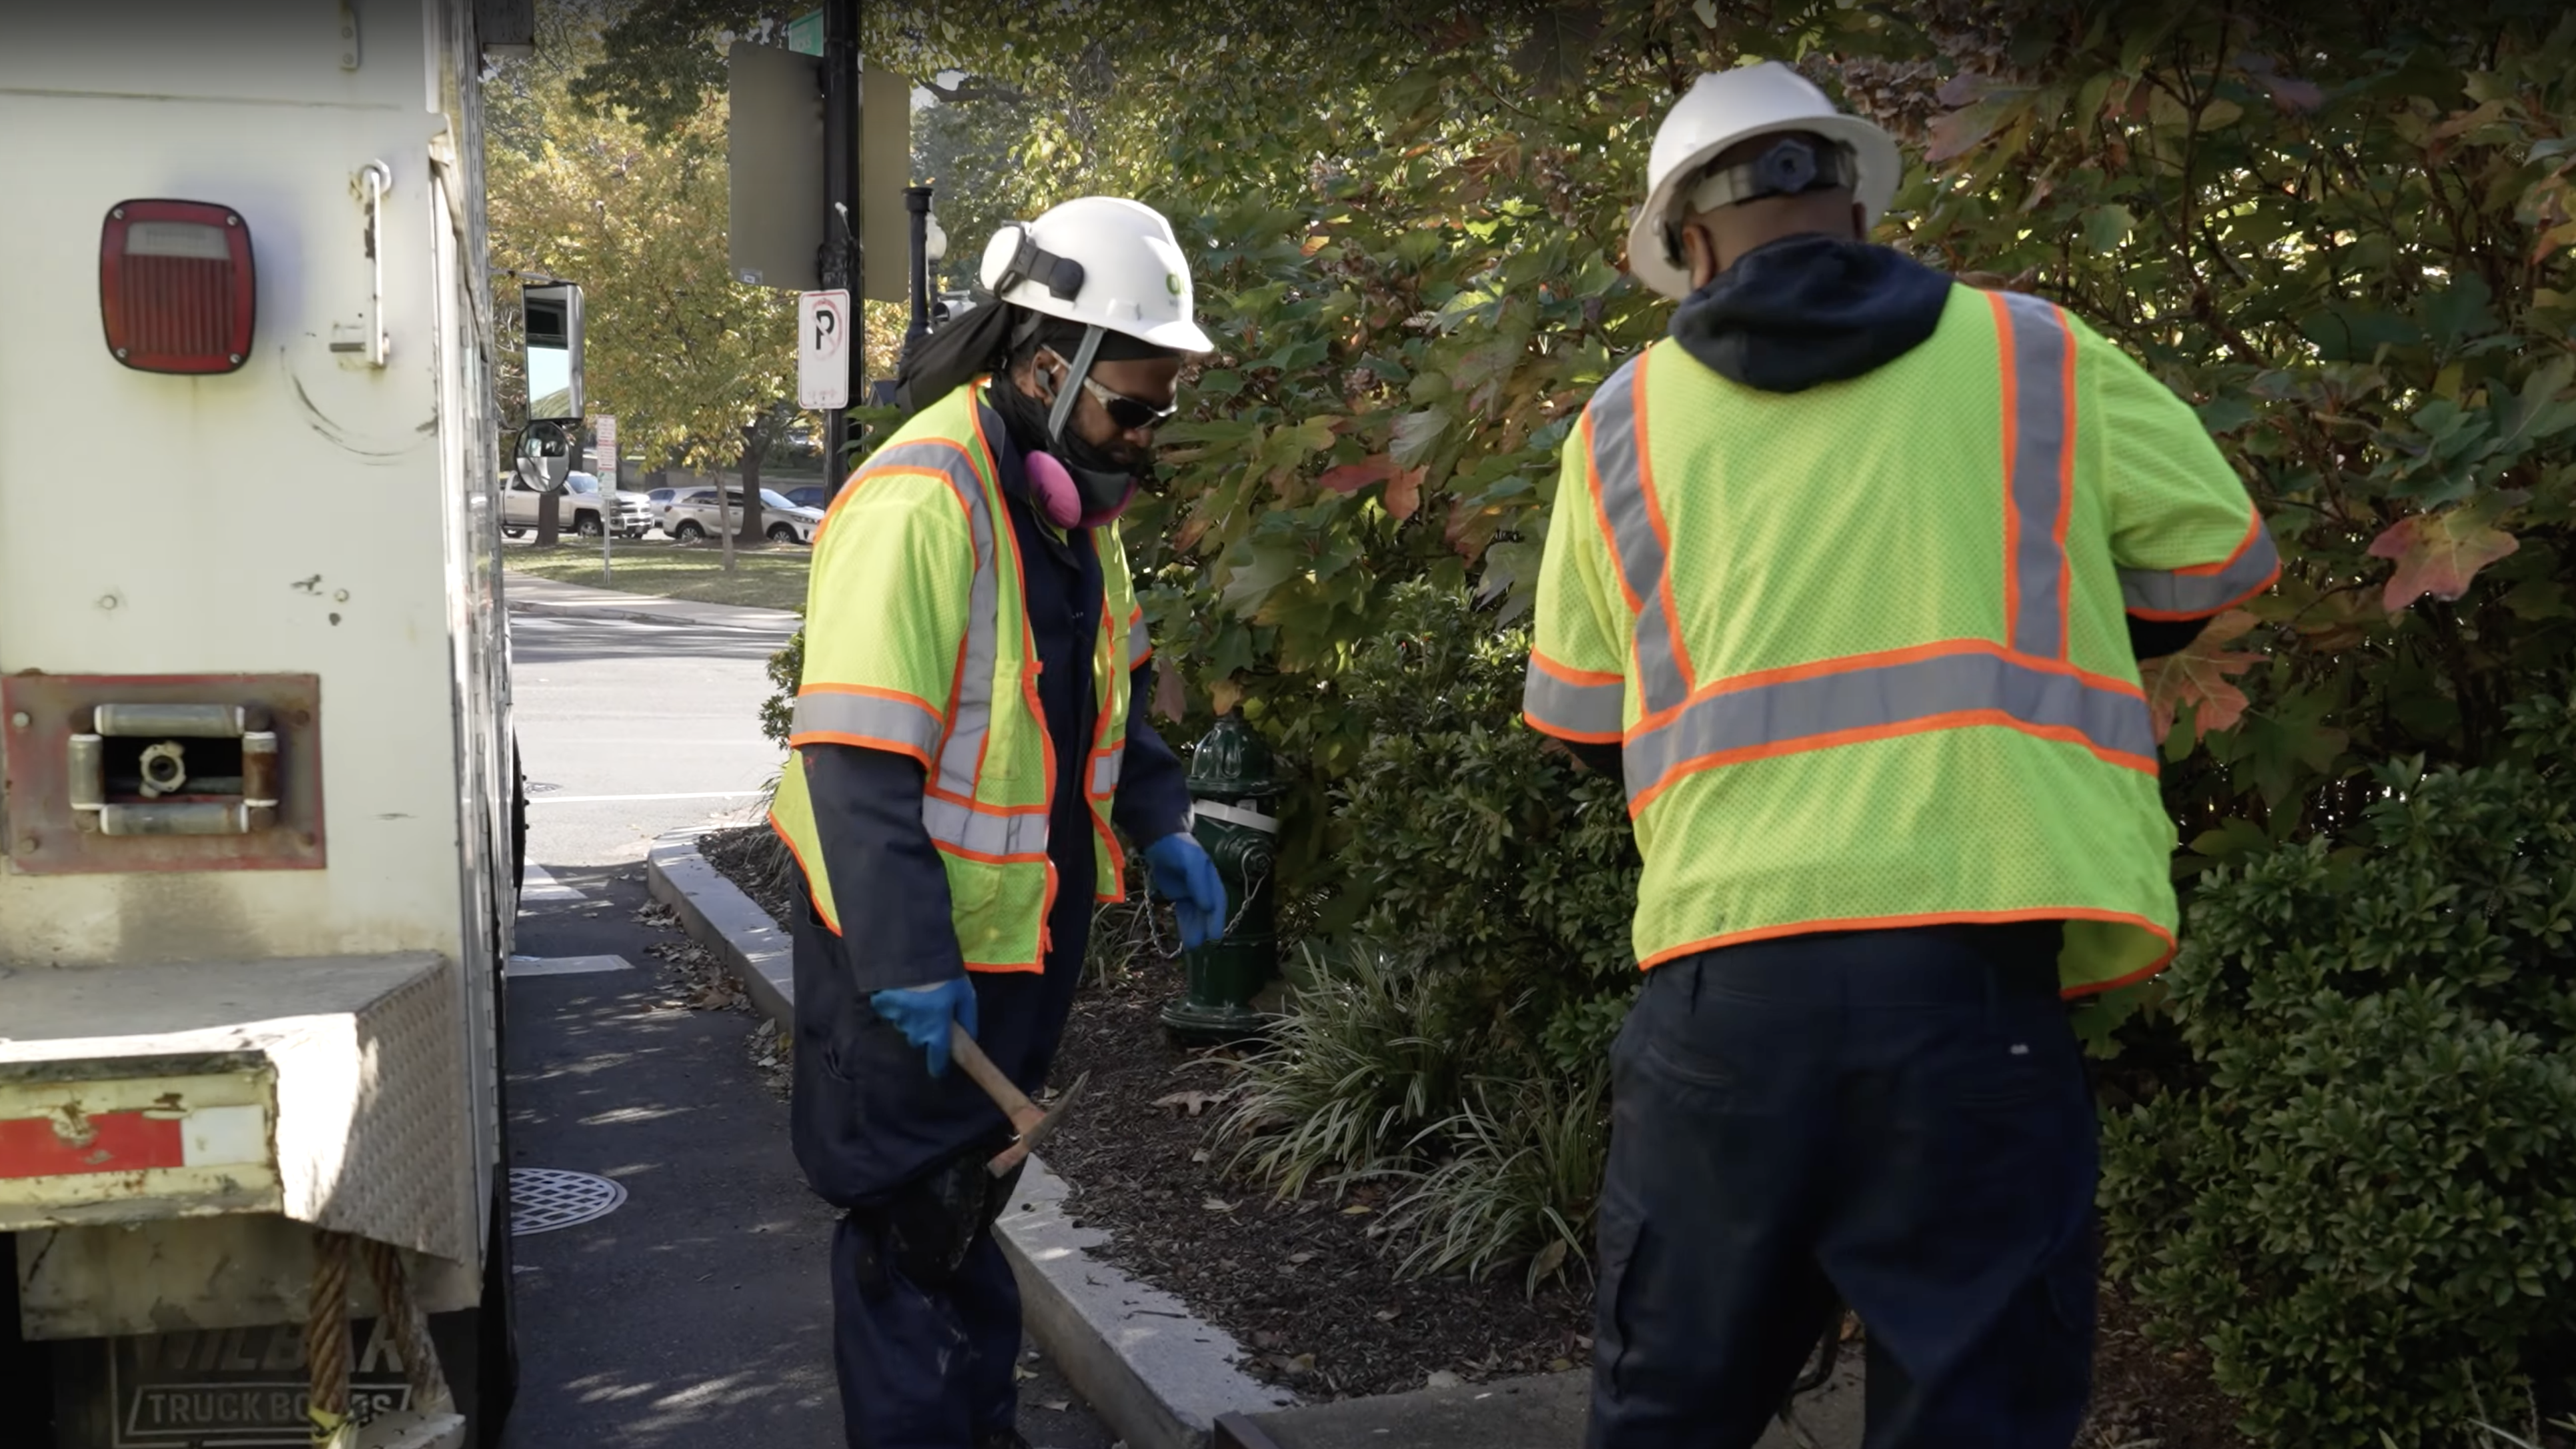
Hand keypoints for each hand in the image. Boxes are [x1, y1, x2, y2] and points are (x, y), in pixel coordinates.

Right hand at [867, 977, 978, 1076]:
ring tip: (918, 996)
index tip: (938, 1068)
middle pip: (920, 1040)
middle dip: (926, 1032)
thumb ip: (968, 1018)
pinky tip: (902, 990)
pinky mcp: (882, 1005)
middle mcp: (915, 1030)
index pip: (937, 1059)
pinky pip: (891, 1011)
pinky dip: (897, 1005)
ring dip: (912, 1017)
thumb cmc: (946, 975)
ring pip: (905, 1026)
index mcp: (936, 1030)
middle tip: (933, 1012)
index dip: (938, 1066)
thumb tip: (970, 1037)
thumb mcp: (965, 995)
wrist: (913, 953)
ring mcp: (897, 1018)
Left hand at [1143, 832, 1227, 948]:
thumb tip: (1207, 907)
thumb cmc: (1179, 849)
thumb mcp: (1192, 862)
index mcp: (1211, 878)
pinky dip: (1184, 925)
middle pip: (1206, 911)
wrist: (1161, 841)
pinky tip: (1184, 938)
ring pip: (1195, 915)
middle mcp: (1204, 888)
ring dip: (1194, 929)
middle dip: (1204, 927)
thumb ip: (1199, 884)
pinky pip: (1183, 913)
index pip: (1217, 901)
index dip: (1217, 918)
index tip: (1216, 935)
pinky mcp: (1179, 895)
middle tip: (1201, 944)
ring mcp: (1191, 892)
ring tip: (1191, 946)